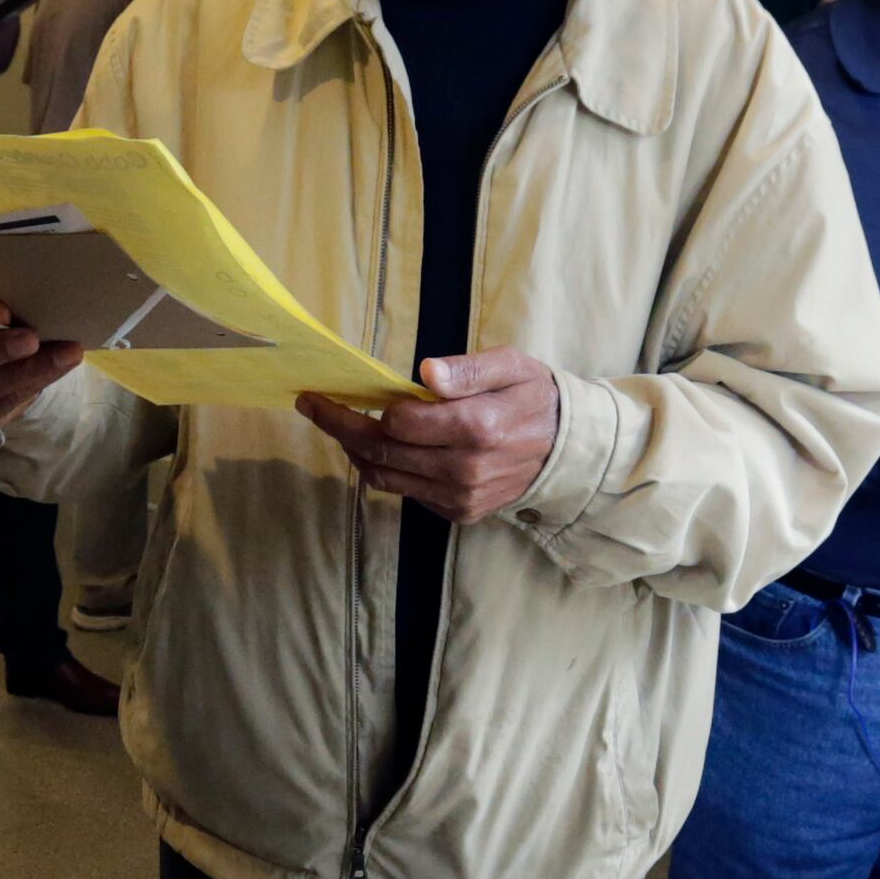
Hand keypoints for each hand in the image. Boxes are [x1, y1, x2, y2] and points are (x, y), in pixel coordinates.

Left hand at [294, 348, 560, 524]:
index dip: (359, 406)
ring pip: (386, 477)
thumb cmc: (535, 397)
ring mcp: (460, 496)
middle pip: (381, 452)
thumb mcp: (513, 366)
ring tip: (337, 425)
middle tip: (311, 405)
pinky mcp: (459, 512)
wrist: (568, 449)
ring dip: (354, 451)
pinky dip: (384, 469)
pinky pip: (407, 492)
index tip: (332, 389)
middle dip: (339, 427)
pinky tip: (377, 446)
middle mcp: (464, 469)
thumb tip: (426, 374)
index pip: (397, 423)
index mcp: (476, 427)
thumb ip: (469, 369)